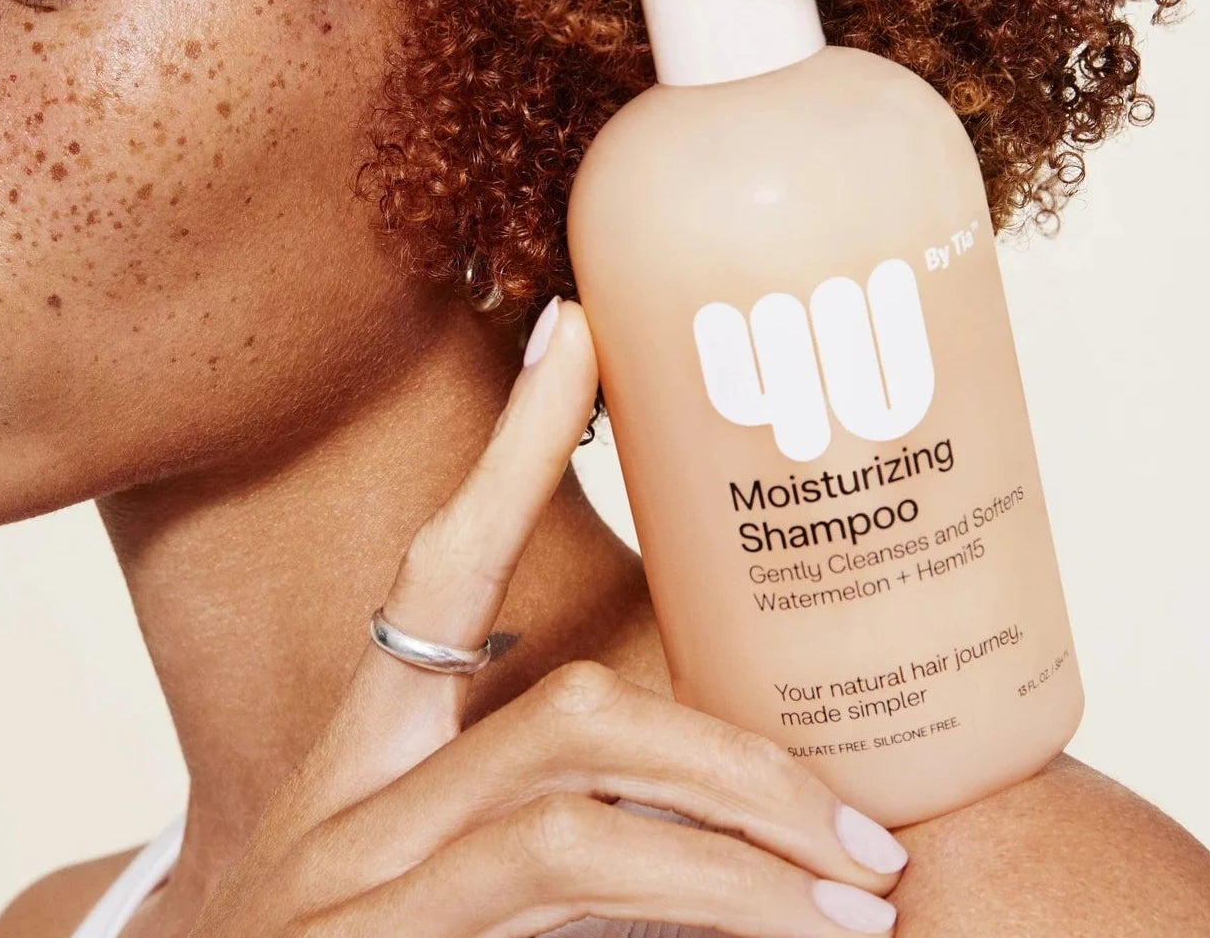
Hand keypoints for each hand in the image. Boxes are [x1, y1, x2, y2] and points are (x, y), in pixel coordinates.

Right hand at [188, 296, 907, 936]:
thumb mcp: (428, 891)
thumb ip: (542, 832)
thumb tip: (706, 803)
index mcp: (361, 761)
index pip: (441, 569)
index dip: (513, 446)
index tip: (576, 331)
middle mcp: (343, 810)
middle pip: (566, 712)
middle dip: (736, 756)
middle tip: (866, 825)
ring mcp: (349, 895)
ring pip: (571, 816)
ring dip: (739, 853)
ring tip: (859, 900)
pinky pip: (550, 901)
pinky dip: (683, 913)